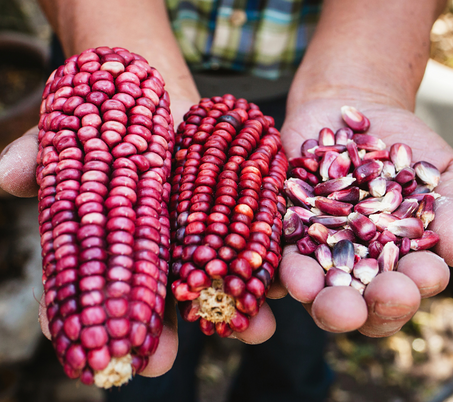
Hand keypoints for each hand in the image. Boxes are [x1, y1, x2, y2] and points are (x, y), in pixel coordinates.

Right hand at [3, 94, 277, 377]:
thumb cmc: (98, 113)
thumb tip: (4, 176)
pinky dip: (258, 262)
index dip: (81, 318)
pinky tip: (273, 289)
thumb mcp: (65, 129)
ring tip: (246, 333)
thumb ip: (38, 154)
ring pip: (206, 275)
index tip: (88, 352)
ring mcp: (190, 227)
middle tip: (155, 364)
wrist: (147, 85)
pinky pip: (244, 237)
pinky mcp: (226, 204)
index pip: (85, 285)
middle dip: (156, 330)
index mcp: (104, 236)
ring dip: (227, 306)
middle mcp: (149, 242)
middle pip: (152, 294)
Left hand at [277, 96, 452, 336]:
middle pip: (358, 303)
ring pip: (314, 286)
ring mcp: (317, 248)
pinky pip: (282, 250)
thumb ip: (452, 213)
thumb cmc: (406, 145)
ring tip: (314, 292)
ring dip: (314, 296)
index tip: (421, 274)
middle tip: (367, 301)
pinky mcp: (285, 228)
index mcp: (397, 261)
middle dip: (361, 308)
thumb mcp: (440, 172)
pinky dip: (285, 262)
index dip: (414, 288)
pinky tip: (290, 268)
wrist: (351, 106)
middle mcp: (354, 264)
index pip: (405, 289)